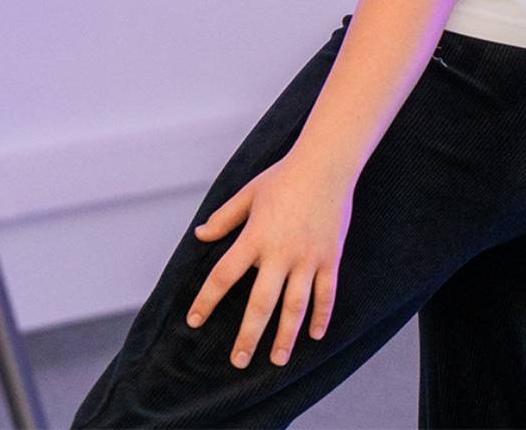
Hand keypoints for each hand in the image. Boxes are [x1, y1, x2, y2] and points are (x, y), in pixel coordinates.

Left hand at [184, 150, 352, 369]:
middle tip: (239, 361)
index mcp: (255, 237)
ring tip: (277, 360)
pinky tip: (314, 335)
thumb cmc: (283, 177)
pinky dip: (321, 316)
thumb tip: (200, 235)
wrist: (326, 164)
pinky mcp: (330, 258)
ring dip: (286, 337)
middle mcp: (280, 253)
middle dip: (249, 336)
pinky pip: (326, 294)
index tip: (194, 320)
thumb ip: (224, 218)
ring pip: (295, 307)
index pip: (224, 276)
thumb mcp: (248, 194)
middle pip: (261, 303)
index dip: (207, 300)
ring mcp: (308, 258)